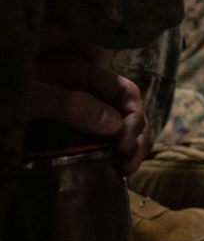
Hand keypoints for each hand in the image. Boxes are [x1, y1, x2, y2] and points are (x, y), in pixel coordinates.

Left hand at [26, 31, 151, 174]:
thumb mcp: (30, 97)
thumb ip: (71, 104)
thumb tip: (115, 124)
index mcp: (76, 71)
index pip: (123, 89)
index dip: (132, 115)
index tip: (123, 142)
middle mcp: (81, 88)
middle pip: (126, 108)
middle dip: (136, 134)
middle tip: (129, 163)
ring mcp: (76, 110)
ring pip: (119, 125)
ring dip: (132, 145)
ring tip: (127, 169)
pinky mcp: (67, 131)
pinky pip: (102, 138)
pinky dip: (115, 152)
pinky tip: (115, 167)